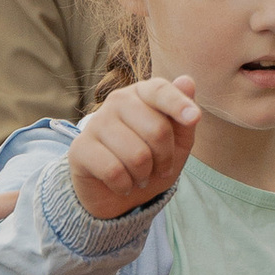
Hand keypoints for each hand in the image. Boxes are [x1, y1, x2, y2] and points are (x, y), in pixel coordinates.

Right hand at [68, 74, 201, 222]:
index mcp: (142, 94)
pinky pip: (114, 171)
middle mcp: (117, 101)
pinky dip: (124, 186)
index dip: (178, 104)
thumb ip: (184, 117)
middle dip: (165, 159)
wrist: (116, 194)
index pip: (160, 90)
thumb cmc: (151, 163)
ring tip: (139, 177)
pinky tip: (121, 184)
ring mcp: (96, 123)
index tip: (194, 118)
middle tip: (160, 168)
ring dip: (144, 176)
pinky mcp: (80, 148)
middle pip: (157, 130)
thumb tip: (187, 80)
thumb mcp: (178, 144)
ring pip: (137, 155)